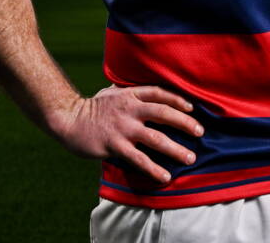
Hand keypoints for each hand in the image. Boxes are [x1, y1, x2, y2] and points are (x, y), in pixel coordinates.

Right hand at [51, 85, 203, 183]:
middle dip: (185, 123)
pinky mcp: (114, 145)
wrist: (68, 119)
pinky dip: (154, 168)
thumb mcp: (112, 93)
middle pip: (164, 114)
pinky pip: (138, 159)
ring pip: (156, 138)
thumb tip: (148, 94)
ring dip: (176, 149)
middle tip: (200, 132)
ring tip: (190, 158)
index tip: (192, 108)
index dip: (177, 100)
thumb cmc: (92, 108)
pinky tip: (165, 176)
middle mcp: (129, 109)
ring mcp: (122, 128)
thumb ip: (130, 92)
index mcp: (130, 95)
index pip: (159, 93)